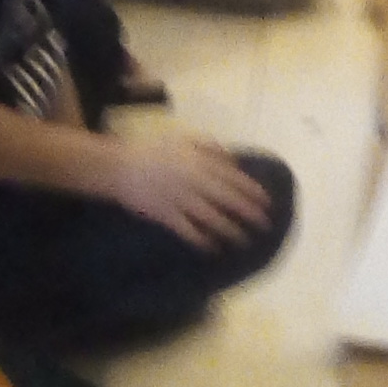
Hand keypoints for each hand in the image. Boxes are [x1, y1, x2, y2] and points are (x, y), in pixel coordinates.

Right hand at [106, 137, 273, 247]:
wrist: (120, 168)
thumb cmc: (154, 151)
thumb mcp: (184, 139)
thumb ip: (210, 147)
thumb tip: (233, 161)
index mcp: (200, 161)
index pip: (233, 178)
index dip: (252, 191)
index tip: (266, 201)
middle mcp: (194, 181)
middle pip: (227, 199)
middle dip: (248, 212)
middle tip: (264, 223)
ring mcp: (180, 200)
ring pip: (211, 218)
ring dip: (230, 230)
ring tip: (244, 239)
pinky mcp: (166, 216)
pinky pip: (188, 231)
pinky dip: (202, 240)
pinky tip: (213, 247)